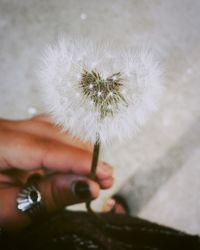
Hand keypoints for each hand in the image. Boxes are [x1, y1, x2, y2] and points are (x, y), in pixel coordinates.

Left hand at [0, 115, 112, 230]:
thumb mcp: (8, 209)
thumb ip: (47, 196)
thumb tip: (87, 186)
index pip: (45, 148)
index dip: (77, 161)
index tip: (103, 174)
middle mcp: (7, 128)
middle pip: (55, 134)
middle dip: (84, 156)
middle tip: (105, 178)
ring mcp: (15, 128)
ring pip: (56, 130)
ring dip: (79, 150)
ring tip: (95, 171)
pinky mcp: (22, 133)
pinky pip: (52, 132)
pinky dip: (69, 146)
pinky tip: (78, 159)